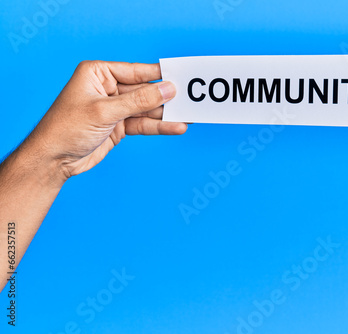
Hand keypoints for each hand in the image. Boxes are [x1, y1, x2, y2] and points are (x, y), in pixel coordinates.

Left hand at [28, 60, 186, 180]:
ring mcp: (115, 108)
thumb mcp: (105, 111)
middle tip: (189, 99)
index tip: (181, 76)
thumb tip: (167, 90)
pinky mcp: (120, 126)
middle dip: (165, 97)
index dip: (159, 75)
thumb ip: (139, 101)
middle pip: (144, 91)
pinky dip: (159, 126)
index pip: (135, 71)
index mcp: (98, 74)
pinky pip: (144, 124)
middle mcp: (108, 88)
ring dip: (166, 114)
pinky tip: (176, 127)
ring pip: (146, 109)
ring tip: (188, 116)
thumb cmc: (66, 128)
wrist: (53, 160)